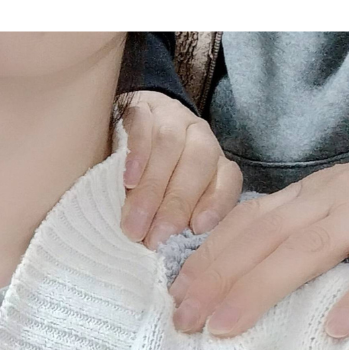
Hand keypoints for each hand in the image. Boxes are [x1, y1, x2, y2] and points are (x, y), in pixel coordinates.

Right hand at [121, 91, 242, 248]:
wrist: (122, 128)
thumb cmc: (147, 178)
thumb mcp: (167, 199)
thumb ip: (176, 215)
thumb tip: (167, 242)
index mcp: (213, 161)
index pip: (226, 178)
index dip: (215, 203)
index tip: (197, 228)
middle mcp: (198, 137)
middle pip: (197, 164)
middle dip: (175, 205)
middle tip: (153, 238)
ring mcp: (171, 118)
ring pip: (170, 146)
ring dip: (152, 188)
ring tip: (134, 223)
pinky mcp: (142, 107)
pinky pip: (143, 127)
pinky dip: (137, 155)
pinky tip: (128, 180)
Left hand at [169, 144, 348, 337]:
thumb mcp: (326, 202)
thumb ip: (284, 226)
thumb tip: (226, 262)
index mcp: (307, 196)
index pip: (246, 223)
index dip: (208, 256)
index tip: (174, 293)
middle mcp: (332, 201)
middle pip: (265, 238)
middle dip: (217, 278)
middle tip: (183, 319)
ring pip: (310, 250)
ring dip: (262, 288)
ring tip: (225, 325)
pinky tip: (334, 328)